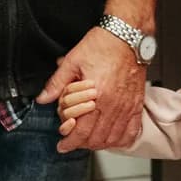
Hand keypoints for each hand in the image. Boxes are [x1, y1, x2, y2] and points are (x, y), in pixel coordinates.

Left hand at [37, 26, 146, 152]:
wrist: (127, 34)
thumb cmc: (102, 45)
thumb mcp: (72, 61)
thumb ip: (56, 83)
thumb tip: (43, 98)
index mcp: (97, 95)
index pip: (82, 131)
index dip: (70, 142)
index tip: (63, 145)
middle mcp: (114, 104)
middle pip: (97, 139)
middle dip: (82, 144)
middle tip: (73, 141)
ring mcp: (127, 106)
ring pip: (113, 138)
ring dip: (99, 144)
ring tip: (89, 141)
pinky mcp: (137, 103)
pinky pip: (131, 130)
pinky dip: (121, 139)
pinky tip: (112, 139)